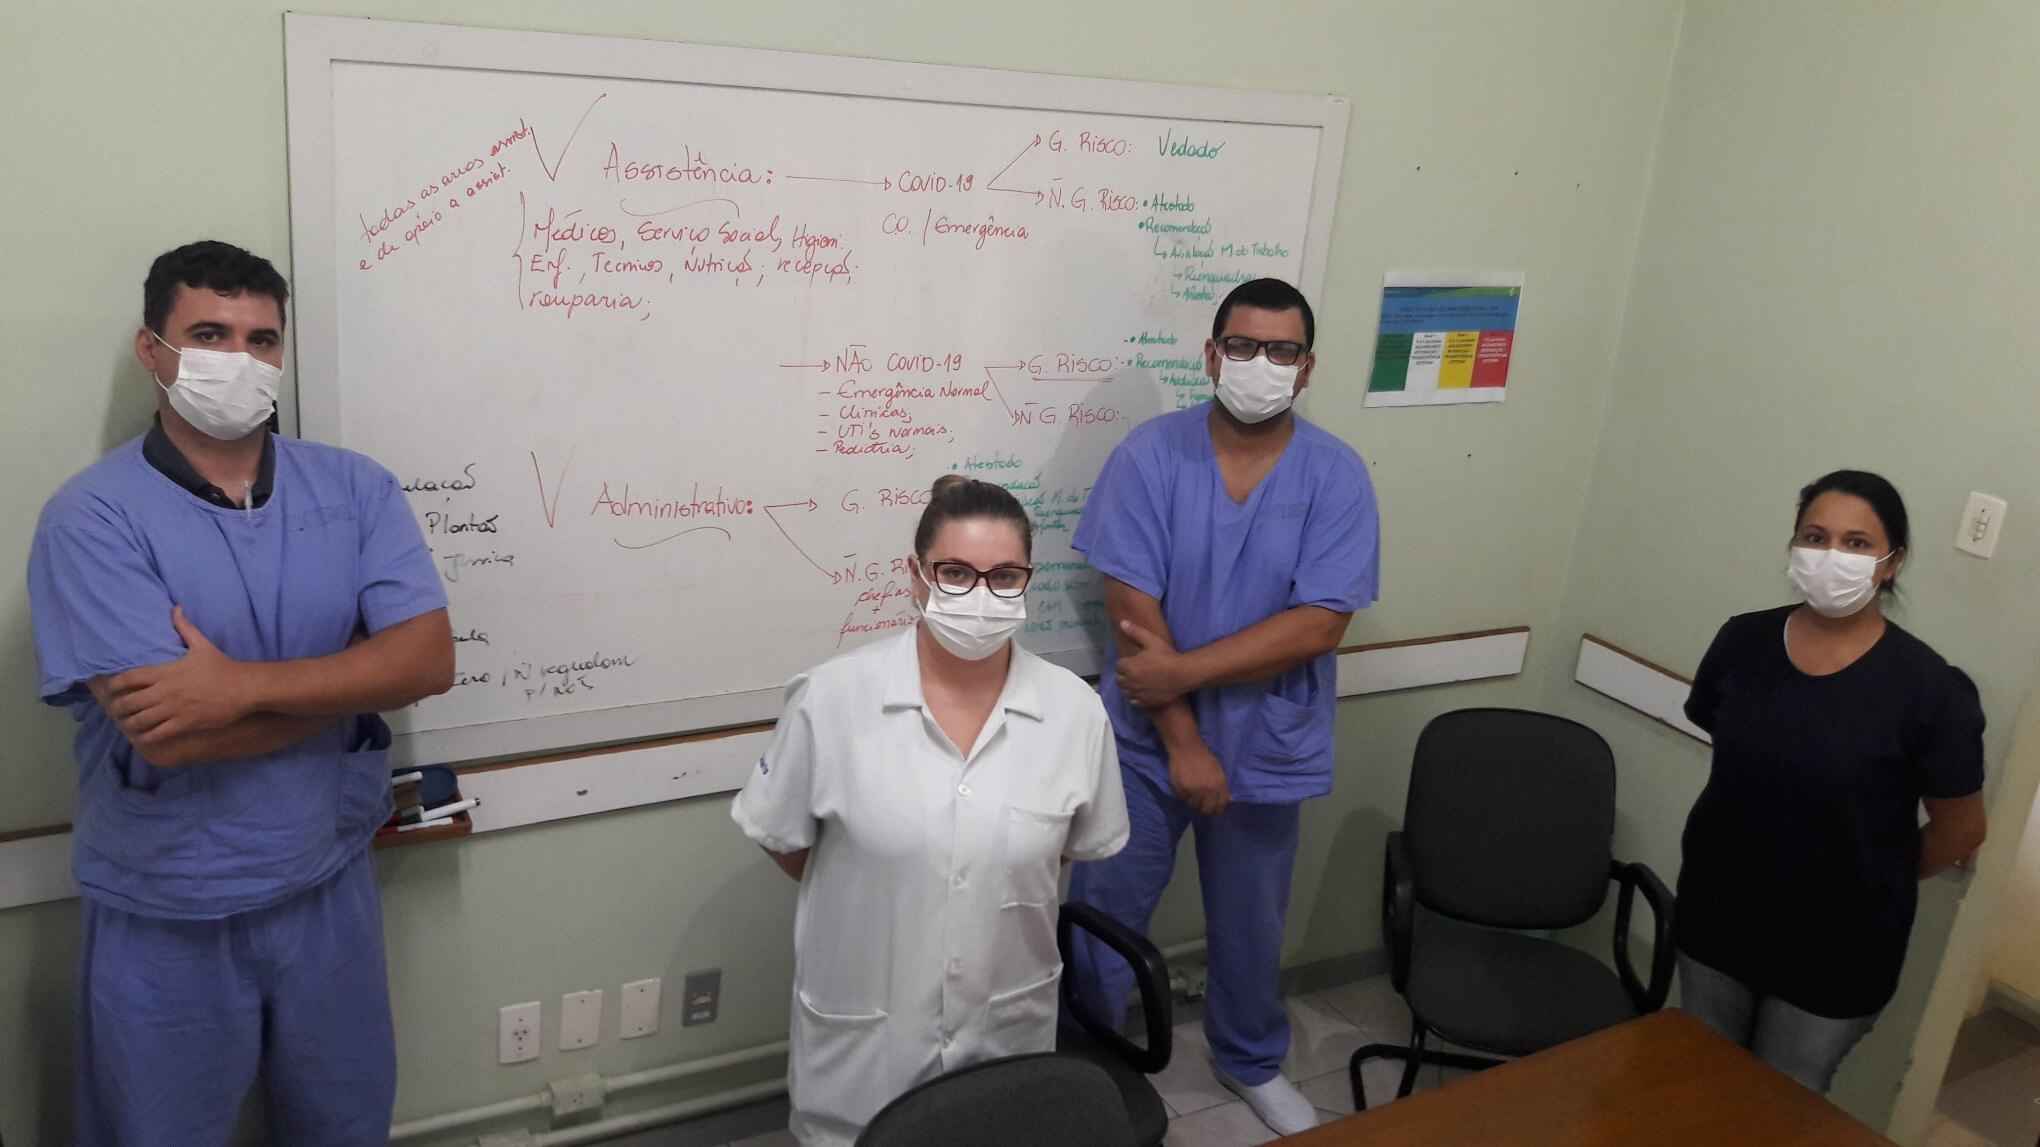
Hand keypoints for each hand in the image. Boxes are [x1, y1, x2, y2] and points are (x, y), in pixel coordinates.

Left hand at [103, 607, 256, 751]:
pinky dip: (146, 736)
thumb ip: (184, 627)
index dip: (115, 685)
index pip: (130, 678)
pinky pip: (157, 734)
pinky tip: (144, 735)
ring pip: (140, 721)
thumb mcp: (202, 645)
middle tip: (115, 709)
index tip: (110, 688)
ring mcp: (174, 710)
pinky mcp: (184, 724)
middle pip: (129, 702)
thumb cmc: (221, 666)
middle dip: (118, 708)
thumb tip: (176, 608)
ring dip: (129, 723)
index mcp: (166, 672)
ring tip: (127, 724)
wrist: (244, 688)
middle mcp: (166, 692)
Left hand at [1115, 621, 1195, 708]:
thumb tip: (1122, 622)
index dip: (1125, 663)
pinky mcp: (1145, 702)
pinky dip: (1135, 697)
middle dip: (1125, 674)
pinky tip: (1143, 691)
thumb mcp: (1152, 640)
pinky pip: (1133, 701)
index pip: (1118, 666)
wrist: (1183, 674)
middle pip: (1119, 679)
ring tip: (1139, 680)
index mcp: (1129, 666)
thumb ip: (1135, 631)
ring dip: (1129, 686)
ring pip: (1125, 691)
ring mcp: (1137, 693)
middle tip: (1137, 670)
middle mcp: (1130, 681)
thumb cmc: (1167, 656)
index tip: (1134, 661)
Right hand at [1167, 739, 1231, 816]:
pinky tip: (1184, 786)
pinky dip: (1183, 795)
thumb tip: (1229, 800)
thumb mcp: (1219, 771)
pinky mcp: (1182, 789)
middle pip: (1206, 810)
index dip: (1216, 810)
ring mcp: (1194, 790)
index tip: (1213, 810)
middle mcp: (1208, 790)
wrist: (1187, 748)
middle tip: (1200, 804)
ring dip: (1192, 801)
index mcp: (1220, 785)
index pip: (1220, 806)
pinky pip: (1183, 799)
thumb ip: (1223, 788)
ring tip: (1191, 793)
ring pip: (1193, 806)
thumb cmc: (1204, 758)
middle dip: (1204, 809)